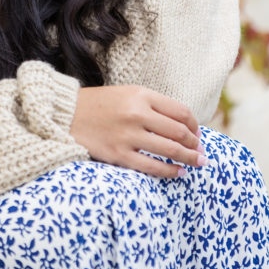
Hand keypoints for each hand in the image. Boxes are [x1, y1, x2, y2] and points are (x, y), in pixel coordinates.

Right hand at [69, 85, 205, 178]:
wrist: (66, 115)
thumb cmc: (100, 105)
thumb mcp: (128, 94)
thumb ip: (153, 106)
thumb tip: (184, 126)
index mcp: (141, 95)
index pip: (180, 111)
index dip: (195, 125)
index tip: (197, 135)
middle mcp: (137, 113)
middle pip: (179, 131)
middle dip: (195, 144)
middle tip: (201, 153)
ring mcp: (127, 135)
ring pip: (170, 150)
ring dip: (189, 159)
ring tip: (197, 164)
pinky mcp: (118, 154)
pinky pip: (151, 166)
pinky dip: (169, 171)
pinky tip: (177, 173)